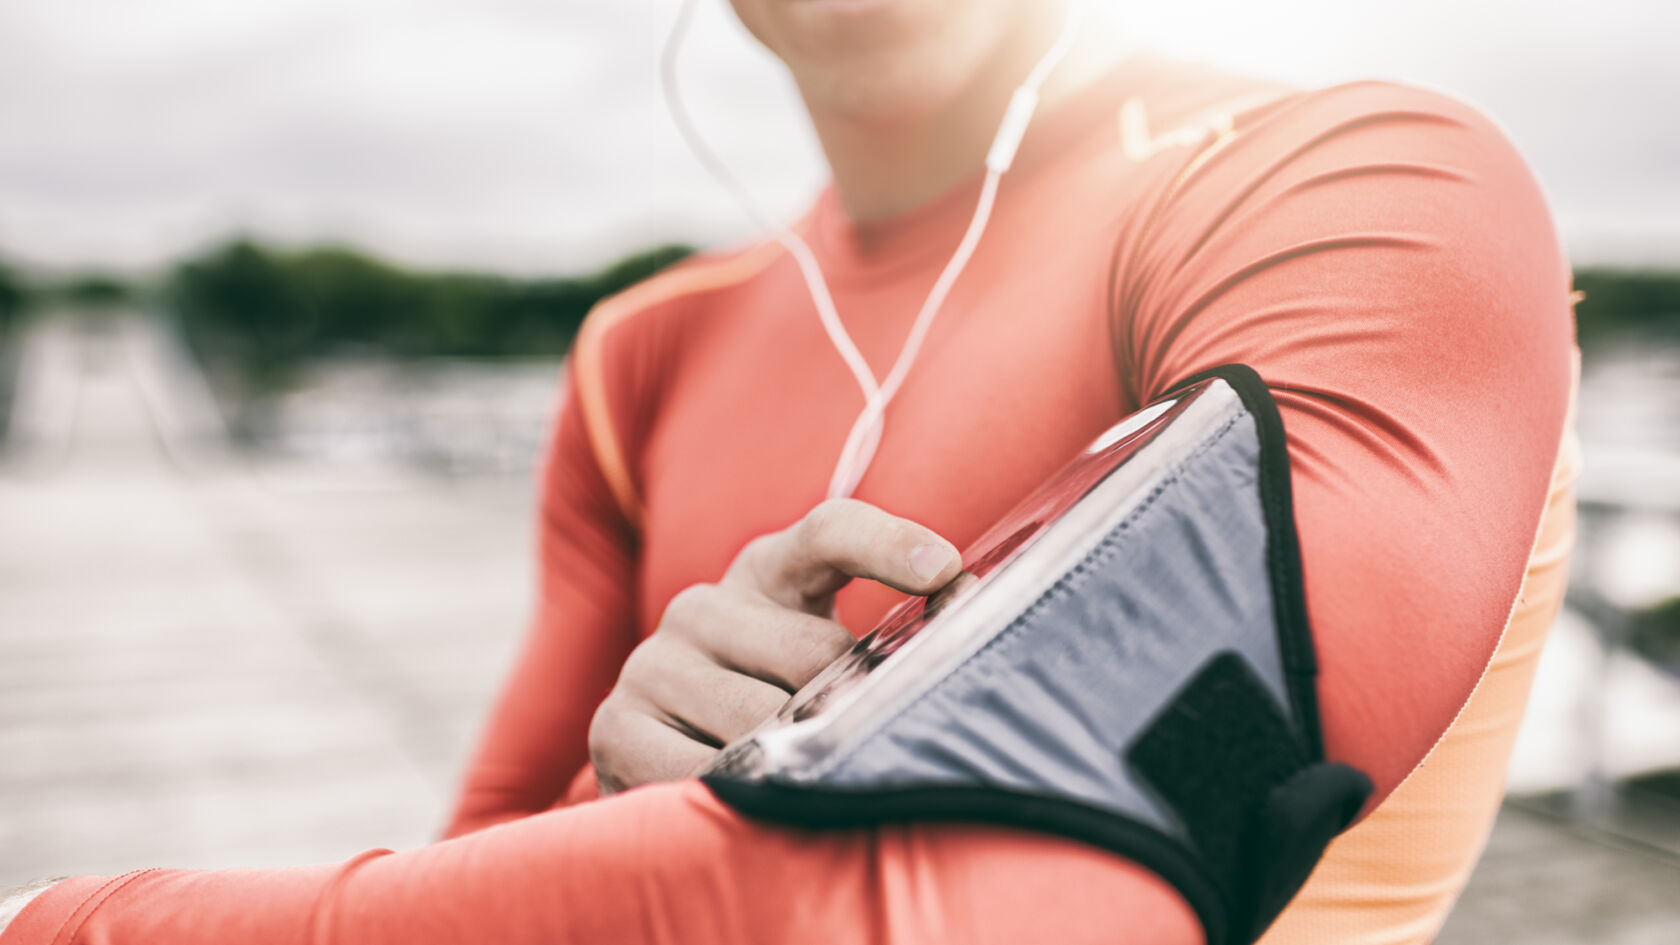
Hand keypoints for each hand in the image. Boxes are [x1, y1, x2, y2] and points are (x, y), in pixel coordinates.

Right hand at [588, 498, 961, 793]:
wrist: (662, 763)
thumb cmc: (776, 705)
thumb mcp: (828, 658)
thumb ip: (891, 637)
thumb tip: (961, 623)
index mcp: (767, 572)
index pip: (831, 532)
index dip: (889, 543)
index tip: (946, 569)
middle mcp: (700, 606)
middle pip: (814, 653)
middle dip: (853, 705)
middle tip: (872, 744)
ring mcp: (652, 665)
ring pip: (763, 719)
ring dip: (800, 760)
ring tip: (815, 783)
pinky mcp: (616, 729)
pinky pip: (704, 772)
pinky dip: (741, 797)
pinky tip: (754, 807)